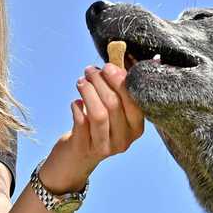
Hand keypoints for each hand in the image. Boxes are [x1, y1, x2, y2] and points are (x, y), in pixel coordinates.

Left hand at [42, 63, 145, 190]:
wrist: (76, 158)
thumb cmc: (96, 127)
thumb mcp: (112, 110)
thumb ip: (121, 86)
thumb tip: (128, 54)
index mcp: (136, 127)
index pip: (134, 102)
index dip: (121, 81)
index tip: (108, 66)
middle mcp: (124, 139)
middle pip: (114, 104)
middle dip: (100, 82)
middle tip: (89, 70)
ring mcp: (105, 147)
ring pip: (99, 114)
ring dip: (88, 92)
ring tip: (81, 81)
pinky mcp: (85, 149)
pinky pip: (81, 124)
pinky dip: (77, 108)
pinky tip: (75, 103)